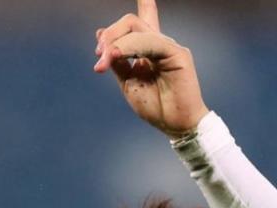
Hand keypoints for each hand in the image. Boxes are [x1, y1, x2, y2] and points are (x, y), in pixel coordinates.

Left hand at [94, 0, 208, 138]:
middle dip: (110, 35)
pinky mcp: (177, 53)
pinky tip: (117, 56)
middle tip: (98, 57)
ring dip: (115, 44)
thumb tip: (101, 34)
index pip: (146, 18)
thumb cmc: (156, 107)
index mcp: (149, 51)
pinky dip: (128, 47)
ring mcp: (169, 46)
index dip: (145, 3)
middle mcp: (160, 44)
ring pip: (136, 29)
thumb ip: (117, 61)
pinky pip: (148, 42)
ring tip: (103, 63)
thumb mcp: (128, 82)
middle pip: (130, 22)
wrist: (176, 126)